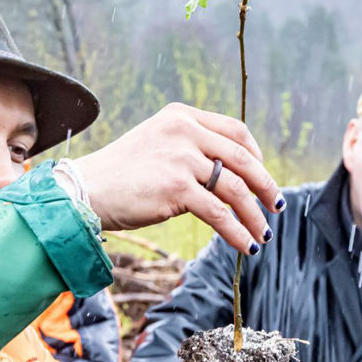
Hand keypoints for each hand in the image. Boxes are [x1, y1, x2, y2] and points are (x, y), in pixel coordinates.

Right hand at [72, 103, 284, 254]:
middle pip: (243, 158)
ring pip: (235, 189)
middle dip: (265, 186)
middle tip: (276, 206)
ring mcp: (181, 158)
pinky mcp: (177, 187)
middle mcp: (184, 131)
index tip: (262, 175)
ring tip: (263, 234)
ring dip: (254, 215)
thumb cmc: (120, 175)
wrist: (85, 189)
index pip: (234, 130)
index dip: (256, 154)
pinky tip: (246, 245)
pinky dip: (237, 232)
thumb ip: (190, 151)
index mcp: (181, 116)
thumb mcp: (157, 147)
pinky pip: (220, 214)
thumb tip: (229, 178)